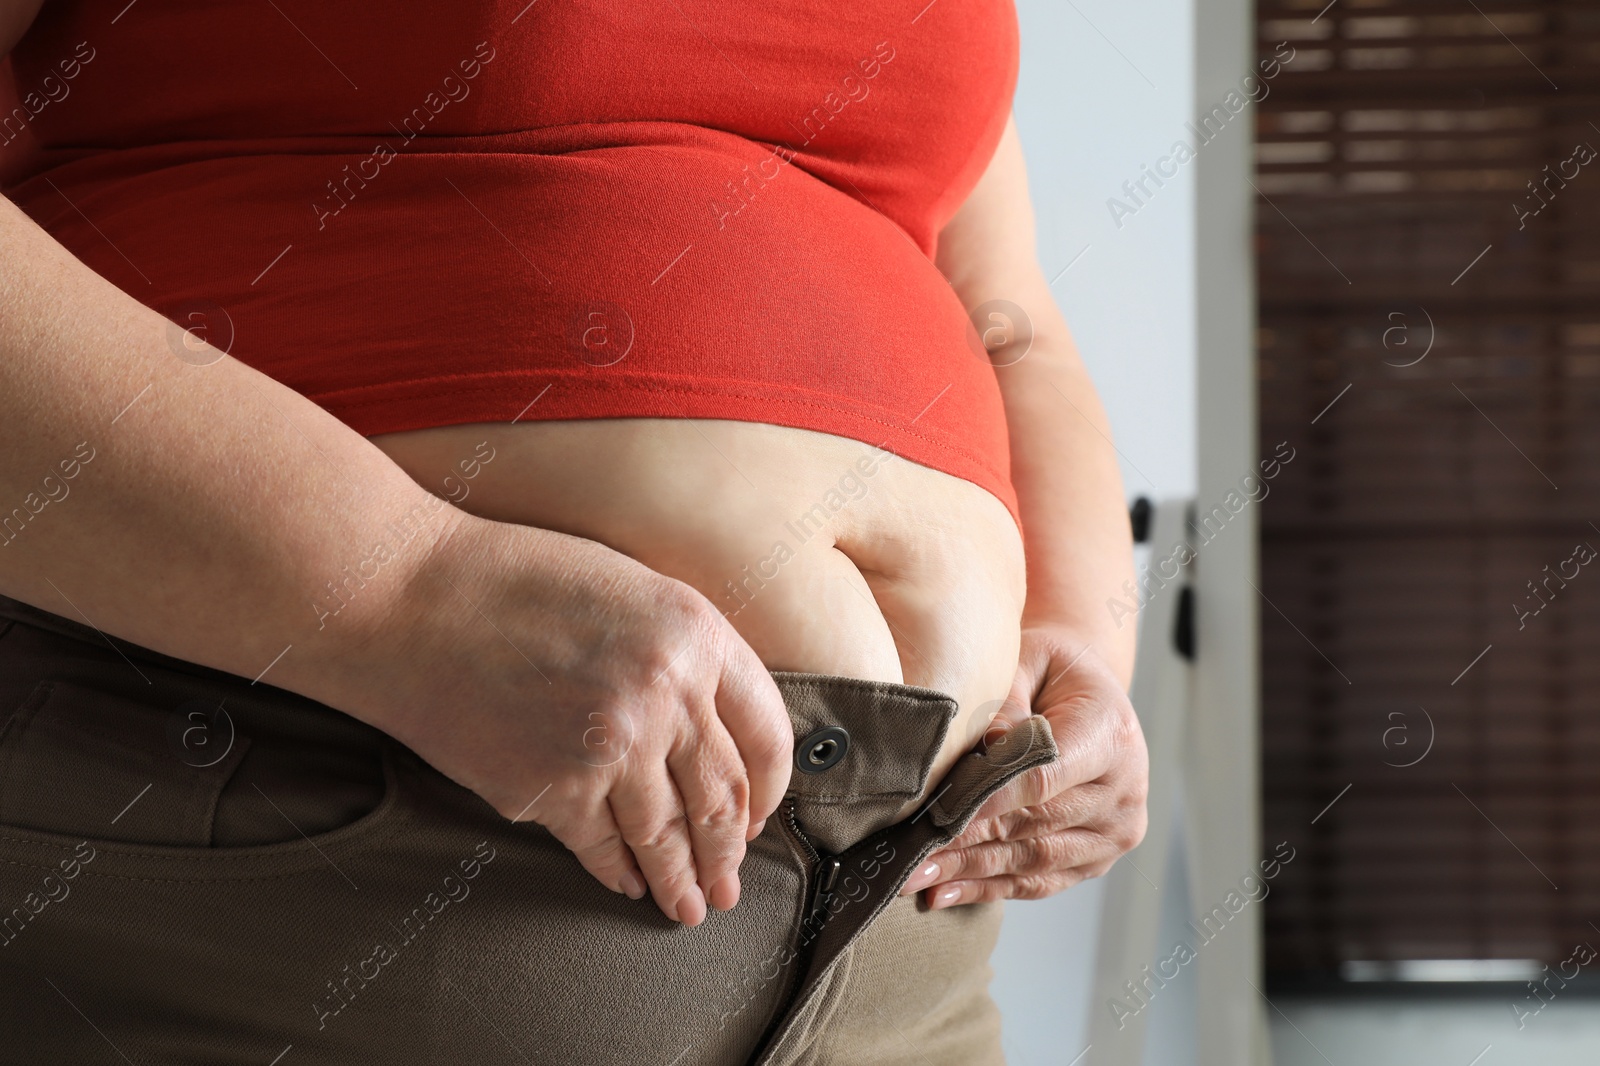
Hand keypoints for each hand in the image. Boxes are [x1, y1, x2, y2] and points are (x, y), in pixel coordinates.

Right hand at [333, 511, 793, 926]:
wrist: (406, 599)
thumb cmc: (513, 579)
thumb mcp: (629, 587)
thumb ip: (683, 651)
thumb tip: (718, 728)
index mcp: (696, 635)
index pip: (767, 733)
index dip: (772, 787)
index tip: (764, 814)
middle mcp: (666, 696)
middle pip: (723, 798)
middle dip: (730, 851)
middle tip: (731, 885)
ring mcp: (611, 749)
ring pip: (667, 835)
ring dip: (684, 880)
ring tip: (691, 908)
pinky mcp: (552, 791)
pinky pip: (603, 848)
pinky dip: (619, 873)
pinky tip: (629, 884)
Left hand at [900, 627, 1146, 907]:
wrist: (1090, 695)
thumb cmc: (1050, 672)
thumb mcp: (1028, 662)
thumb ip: (1003, 704)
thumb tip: (975, 754)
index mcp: (1109, 734)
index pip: (1042, 776)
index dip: (988, 799)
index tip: (937, 815)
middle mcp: (1123, 789)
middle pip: (1033, 824)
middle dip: (964, 842)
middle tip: (908, 854)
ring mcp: (1115, 830)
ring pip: (1033, 860)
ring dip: (969, 873)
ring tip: (915, 878)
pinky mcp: (1098, 857)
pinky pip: (1040, 881)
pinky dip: (989, 888)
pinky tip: (944, 893)